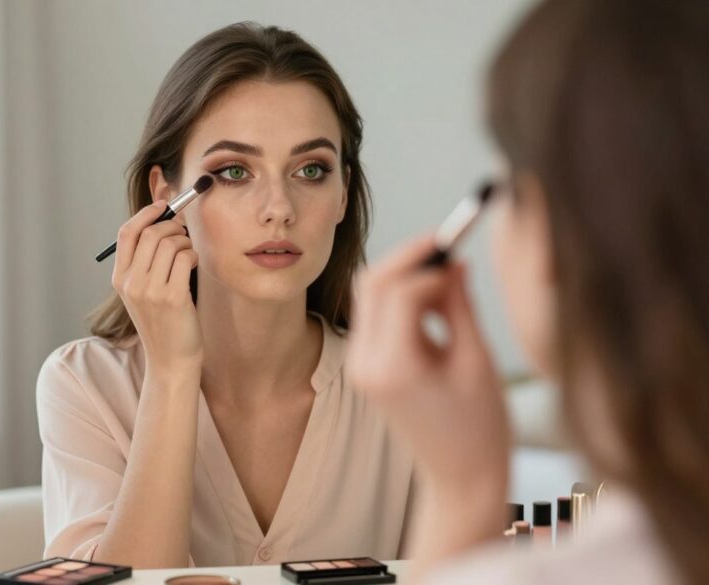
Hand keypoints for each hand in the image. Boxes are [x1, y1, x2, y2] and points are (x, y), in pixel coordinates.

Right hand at [112, 200, 202, 376]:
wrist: (170, 360)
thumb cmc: (162, 321)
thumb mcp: (143, 292)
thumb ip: (145, 261)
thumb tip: (164, 220)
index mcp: (120, 279)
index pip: (127, 233)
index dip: (146, 214)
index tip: (163, 206)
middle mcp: (131, 283)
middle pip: (151, 234)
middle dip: (173, 226)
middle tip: (183, 234)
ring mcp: (151, 291)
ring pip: (170, 244)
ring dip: (185, 242)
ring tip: (189, 255)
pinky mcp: (173, 298)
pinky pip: (185, 258)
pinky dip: (193, 255)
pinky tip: (193, 265)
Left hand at [344, 236, 509, 493]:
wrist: (460, 478)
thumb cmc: (480, 429)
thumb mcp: (477, 361)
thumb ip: (459, 306)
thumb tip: (454, 260)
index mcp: (393, 368)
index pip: (400, 292)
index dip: (430, 263)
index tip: (460, 247)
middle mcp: (365, 364)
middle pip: (373, 284)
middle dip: (409, 257)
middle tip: (449, 243)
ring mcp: (360, 366)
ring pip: (370, 295)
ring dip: (405, 276)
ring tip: (451, 283)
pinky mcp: (366, 367)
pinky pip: (376, 315)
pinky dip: (402, 299)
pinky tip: (437, 304)